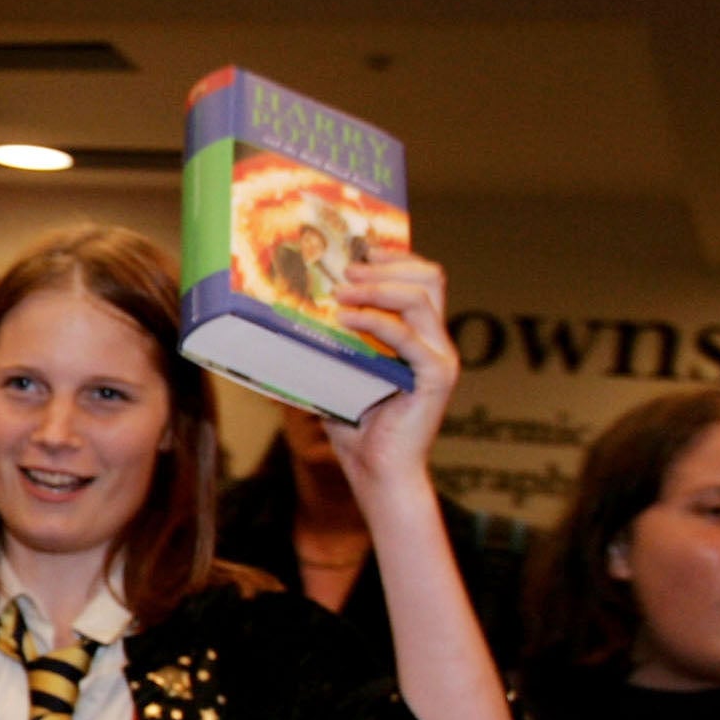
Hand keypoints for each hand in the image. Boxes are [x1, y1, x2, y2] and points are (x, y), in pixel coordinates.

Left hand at [326, 252, 455, 510]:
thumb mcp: (334, 370)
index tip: (357, 249)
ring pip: (421, 297)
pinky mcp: (436, 377)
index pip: (421, 277)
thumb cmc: (354, 424)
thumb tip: (279, 312)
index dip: (393, 256)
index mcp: (418, 334)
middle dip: (385, 264)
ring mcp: (440, 357)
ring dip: (377, 286)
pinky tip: (347, 319)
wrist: (375, 470)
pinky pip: (410, 337)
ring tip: (340, 289)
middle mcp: (435, 341)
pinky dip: (377, 321)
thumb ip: (324, 340)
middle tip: (344, 267)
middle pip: (428, 277)